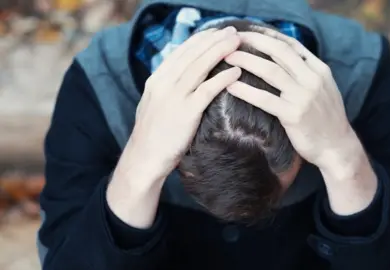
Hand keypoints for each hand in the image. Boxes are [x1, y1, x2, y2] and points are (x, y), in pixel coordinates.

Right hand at [108, 27, 240, 227]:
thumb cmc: (153, 136)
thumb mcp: (154, 105)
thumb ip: (167, 89)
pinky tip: (236, 72)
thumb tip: (182, 78)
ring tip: (237, 43)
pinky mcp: (186, 112)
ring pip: (200, 66)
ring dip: (221, 51)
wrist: (144, 159)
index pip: (180, 52)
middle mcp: (163, 84)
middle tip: (232, 31)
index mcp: (156, 80)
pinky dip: (223, 78)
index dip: (200, 40)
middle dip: (214, 40)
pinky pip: (208, 90)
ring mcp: (174, 97)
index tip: (215, 33)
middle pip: (192, 55)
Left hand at [224, 28, 376, 214]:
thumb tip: (282, 60)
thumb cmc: (326, 120)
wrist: (337, 148)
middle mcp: (312, 79)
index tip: (249, 32)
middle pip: (279, 52)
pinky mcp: (294, 115)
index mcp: (319, 70)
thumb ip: (306, 73)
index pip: (291, 45)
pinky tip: (231, 86)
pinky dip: (246, 91)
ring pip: (271, 71)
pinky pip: (265, 99)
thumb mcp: (323, 90)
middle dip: (254, 41)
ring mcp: (304, 97)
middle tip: (233, 39)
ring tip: (228, 57)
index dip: (268, 36)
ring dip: (247, 61)